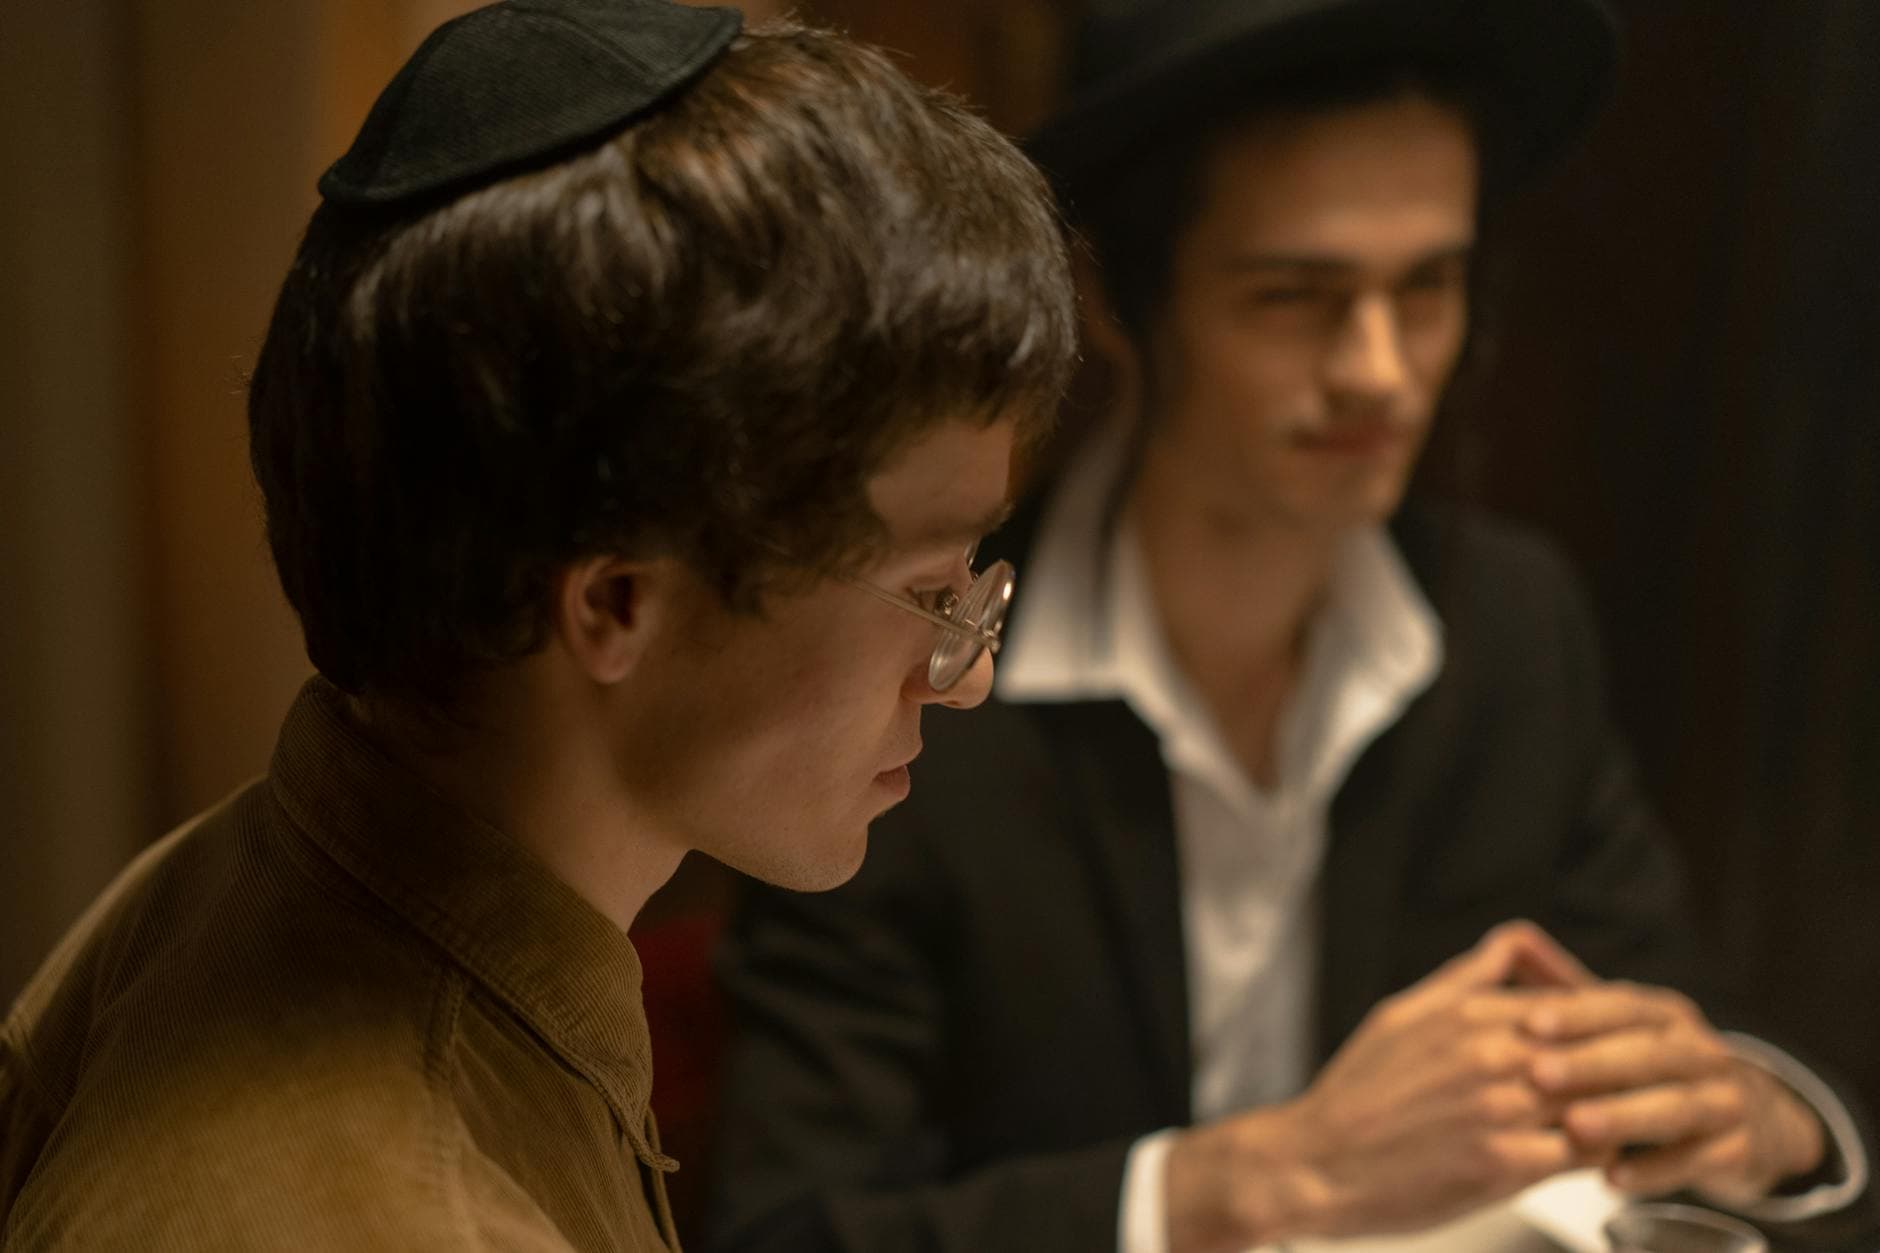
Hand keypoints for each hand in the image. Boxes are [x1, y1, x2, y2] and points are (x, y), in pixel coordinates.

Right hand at [1163, 922, 1597, 1252]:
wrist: (1314, 1163)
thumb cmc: (1356, 1092)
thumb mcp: (1402, 1013)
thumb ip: (1466, 979)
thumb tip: (1512, 946)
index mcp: (1470, 1013)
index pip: (1581, 1001)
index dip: (1617, 1018)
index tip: (1631, 1035)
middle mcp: (1492, 1055)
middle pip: (1604, 1047)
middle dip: (1635, 1062)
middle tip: (1653, 1077)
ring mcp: (1501, 1110)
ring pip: (1603, 1099)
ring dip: (1622, 1109)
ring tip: (1632, 1117)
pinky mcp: (1504, 1167)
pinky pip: (1584, 1154)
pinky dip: (1598, 1154)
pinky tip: (1594, 1156)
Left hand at [1522, 982, 1825, 1205]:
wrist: (1754, 1119)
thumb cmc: (1658, 1067)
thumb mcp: (1623, 1027)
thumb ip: (1570, 990)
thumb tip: (1517, 939)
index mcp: (1665, 1016)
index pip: (1622, 1006)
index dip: (1579, 1013)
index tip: (1531, 1023)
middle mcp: (1701, 1049)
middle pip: (1648, 1053)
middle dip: (1593, 1064)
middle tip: (1539, 1075)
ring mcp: (1727, 1098)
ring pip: (1677, 1105)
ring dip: (1624, 1116)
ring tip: (1574, 1128)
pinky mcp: (1741, 1147)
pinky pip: (1700, 1159)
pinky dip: (1657, 1170)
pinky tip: (1613, 1178)